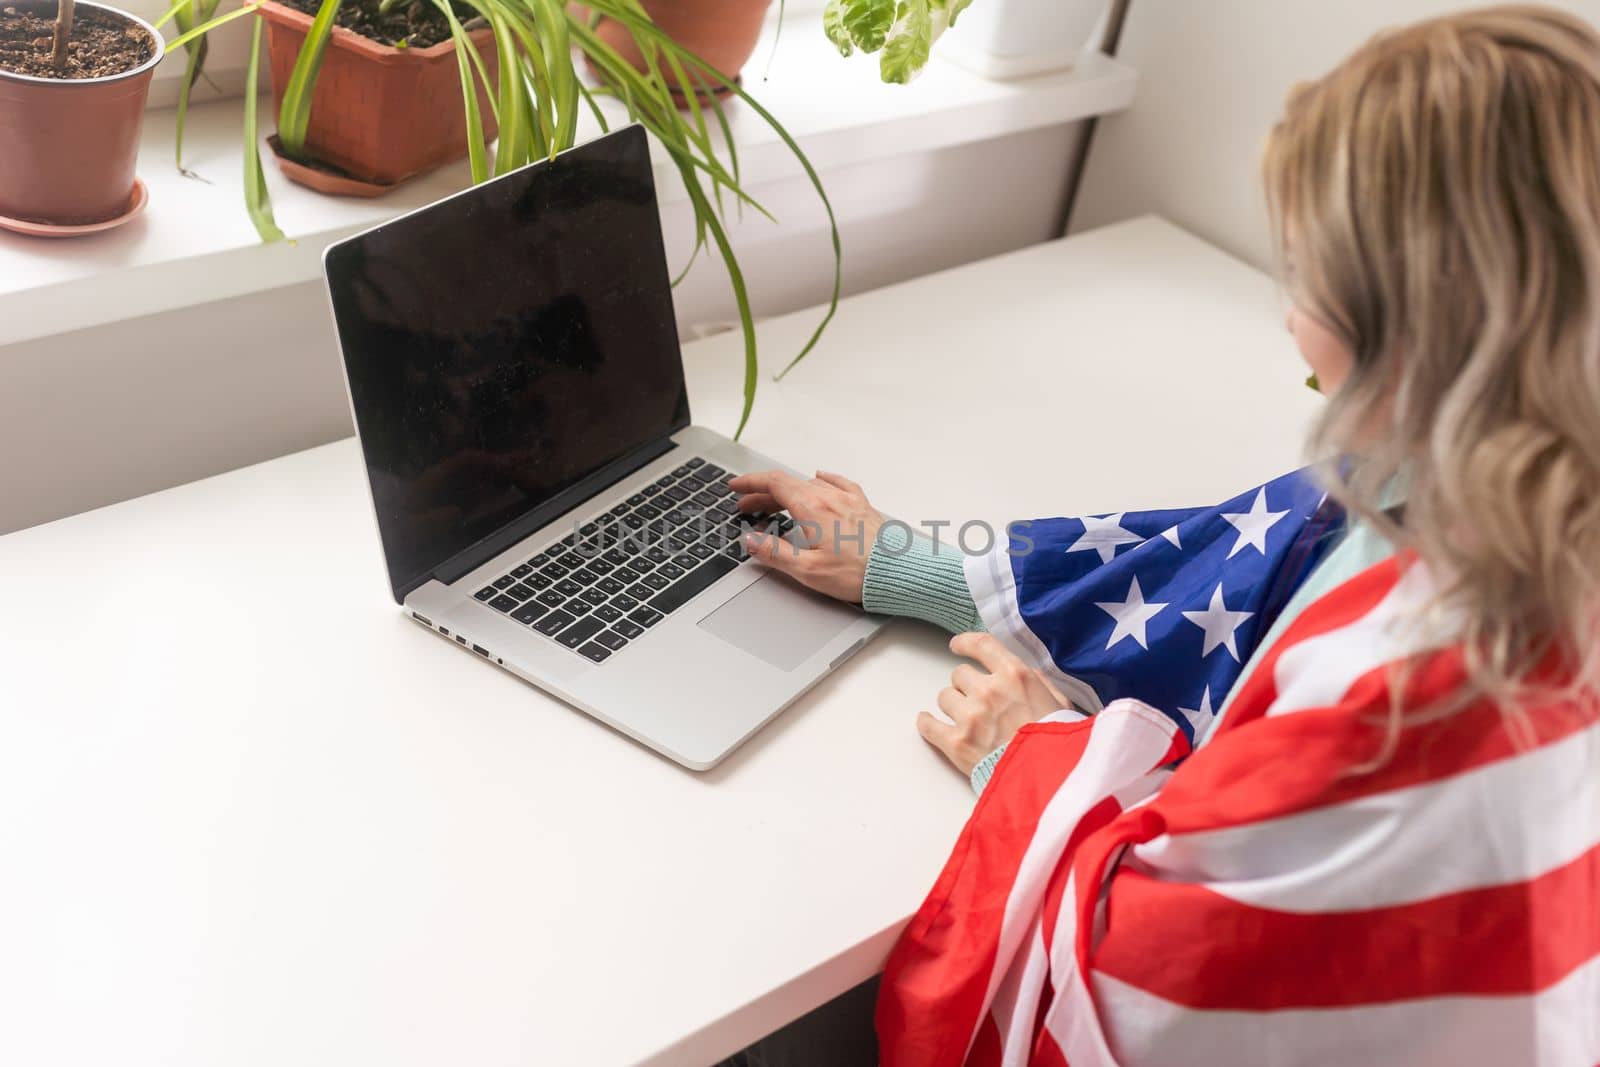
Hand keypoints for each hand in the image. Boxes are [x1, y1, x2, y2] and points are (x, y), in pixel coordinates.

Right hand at [728, 469, 885, 602]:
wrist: (899, 573)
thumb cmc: (858, 574)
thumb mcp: (807, 570)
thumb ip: (775, 553)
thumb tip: (750, 541)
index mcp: (812, 509)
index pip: (774, 484)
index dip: (751, 483)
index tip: (736, 487)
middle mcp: (830, 498)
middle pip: (789, 485)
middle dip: (763, 492)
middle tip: (747, 505)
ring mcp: (849, 500)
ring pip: (810, 485)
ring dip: (788, 490)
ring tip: (777, 503)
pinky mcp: (864, 507)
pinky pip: (839, 484)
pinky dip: (822, 480)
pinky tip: (822, 479)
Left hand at [917, 633, 1073, 775]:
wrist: (1050, 780)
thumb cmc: (1058, 743)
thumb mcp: (1062, 703)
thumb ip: (1039, 683)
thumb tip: (1022, 674)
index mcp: (1015, 676)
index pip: (981, 645)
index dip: (966, 643)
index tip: (957, 645)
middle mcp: (989, 690)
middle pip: (959, 674)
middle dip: (966, 685)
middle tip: (977, 700)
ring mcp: (970, 716)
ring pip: (944, 696)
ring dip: (953, 705)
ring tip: (966, 718)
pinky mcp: (956, 743)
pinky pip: (928, 725)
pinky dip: (927, 723)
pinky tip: (927, 722)